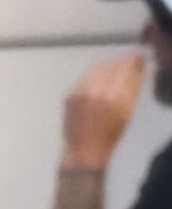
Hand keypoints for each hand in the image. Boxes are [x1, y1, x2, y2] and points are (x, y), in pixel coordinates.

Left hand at [73, 45, 149, 172]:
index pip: (125, 68)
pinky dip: (94, 77)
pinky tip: (98, 86)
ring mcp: (80, 93)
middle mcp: (96, 93)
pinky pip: (85, 77)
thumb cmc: (110, 133)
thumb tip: (139, 67)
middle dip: (121, 63)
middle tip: (127, 65)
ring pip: (97, 68)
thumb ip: (133, 88)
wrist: (83, 150)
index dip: (132, 60)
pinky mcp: (69, 95)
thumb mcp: (127, 112)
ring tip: (113, 75)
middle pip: (112, 65)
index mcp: (114, 98)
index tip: (137, 58)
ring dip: (108, 68)